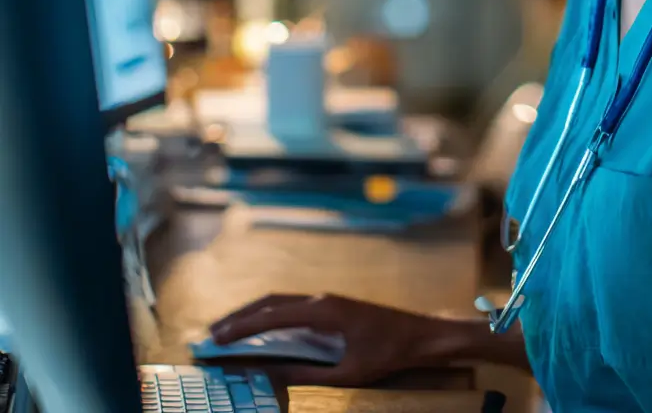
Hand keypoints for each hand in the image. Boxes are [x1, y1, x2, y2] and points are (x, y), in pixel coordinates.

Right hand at [209, 292, 448, 386]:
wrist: (418, 335)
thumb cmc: (387, 353)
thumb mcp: (347, 372)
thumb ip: (307, 372)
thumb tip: (271, 374)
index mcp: (324, 310)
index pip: (274, 314)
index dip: (242, 326)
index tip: (216, 337)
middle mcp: (322, 299)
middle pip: (272, 301)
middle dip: (240, 317)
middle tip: (211, 335)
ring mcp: (327, 300)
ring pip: (281, 301)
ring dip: (254, 314)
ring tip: (227, 332)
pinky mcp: (331, 306)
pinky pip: (294, 307)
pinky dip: (271, 316)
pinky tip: (261, 330)